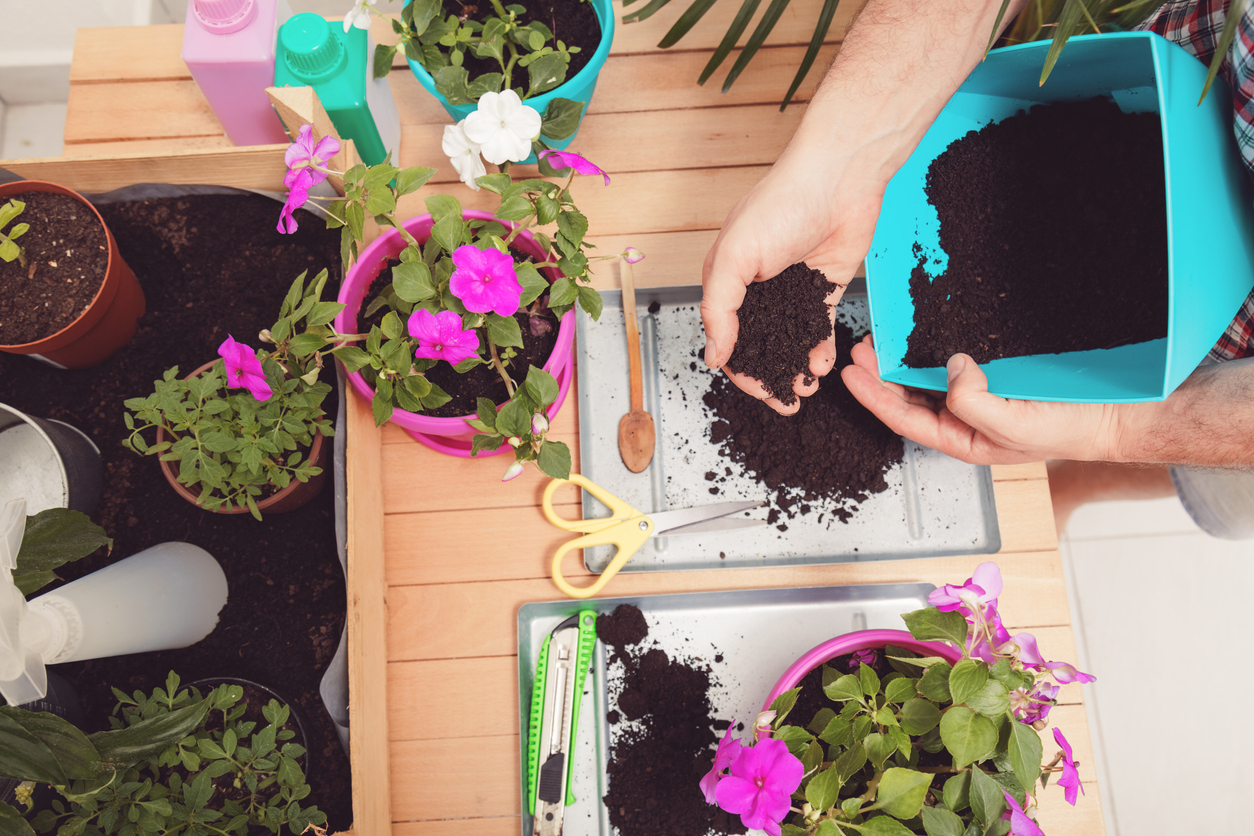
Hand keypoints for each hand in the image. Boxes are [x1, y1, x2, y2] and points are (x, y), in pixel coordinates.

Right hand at [700, 149, 885, 414]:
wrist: (838, 178)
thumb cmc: (780, 206)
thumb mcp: (734, 258)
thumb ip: (720, 310)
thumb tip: (713, 356)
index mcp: (725, 279)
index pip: (726, 338)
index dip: (741, 371)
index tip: (760, 393)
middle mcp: (755, 288)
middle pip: (757, 345)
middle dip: (770, 378)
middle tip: (787, 404)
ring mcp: (789, 289)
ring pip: (787, 341)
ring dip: (794, 368)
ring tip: (806, 389)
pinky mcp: (821, 287)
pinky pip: (816, 327)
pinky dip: (818, 349)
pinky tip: (822, 365)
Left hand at [840, 335, 1121, 463]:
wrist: (1114, 413)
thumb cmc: (1069, 430)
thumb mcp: (1015, 426)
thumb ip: (976, 405)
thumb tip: (950, 369)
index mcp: (960, 440)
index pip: (903, 419)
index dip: (873, 395)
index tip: (851, 371)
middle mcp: (963, 421)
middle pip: (907, 400)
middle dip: (879, 375)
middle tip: (859, 348)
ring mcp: (977, 399)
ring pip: (925, 382)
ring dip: (900, 364)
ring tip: (880, 341)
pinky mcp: (994, 378)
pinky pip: (952, 366)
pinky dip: (931, 354)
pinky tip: (921, 339)